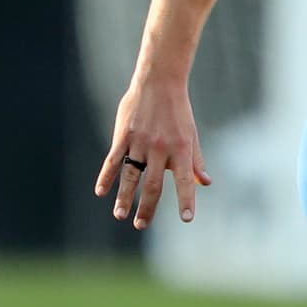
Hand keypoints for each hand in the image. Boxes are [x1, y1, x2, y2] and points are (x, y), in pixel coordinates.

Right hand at [94, 77, 210, 229]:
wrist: (160, 81)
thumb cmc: (178, 111)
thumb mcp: (191, 134)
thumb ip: (196, 161)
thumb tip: (206, 183)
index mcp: (182, 148)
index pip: (186, 180)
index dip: (186, 200)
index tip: (187, 219)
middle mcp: (161, 148)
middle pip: (153, 185)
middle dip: (147, 208)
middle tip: (141, 225)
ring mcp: (140, 142)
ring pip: (131, 176)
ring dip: (124, 198)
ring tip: (120, 216)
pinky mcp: (123, 136)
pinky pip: (113, 161)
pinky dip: (106, 177)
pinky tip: (101, 192)